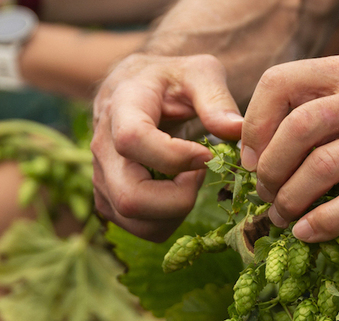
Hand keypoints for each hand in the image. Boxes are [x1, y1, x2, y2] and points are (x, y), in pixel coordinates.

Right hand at [91, 54, 242, 241]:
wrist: (135, 88)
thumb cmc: (171, 81)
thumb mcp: (198, 73)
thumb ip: (217, 98)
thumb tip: (237, 131)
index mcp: (122, 107)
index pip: (133, 140)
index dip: (175, 156)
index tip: (205, 154)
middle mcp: (102, 146)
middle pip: (130, 197)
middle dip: (179, 198)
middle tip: (200, 173)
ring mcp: (101, 177)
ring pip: (136, 221)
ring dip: (176, 212)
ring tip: (190, 180)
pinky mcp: (108, 200)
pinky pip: (140, 229)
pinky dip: (169, 220)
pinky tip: (178, 191)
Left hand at [240, 53, 338, 241]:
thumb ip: (314, 108)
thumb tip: (249, 148)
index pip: (279, 83)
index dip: (254, 123)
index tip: (250, 156)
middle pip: (296, 128)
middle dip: (269, 168)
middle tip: (264, 192)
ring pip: (319, 167)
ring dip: (290, 200)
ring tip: (281, 217)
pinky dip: (322, 223)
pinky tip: (308, 233)